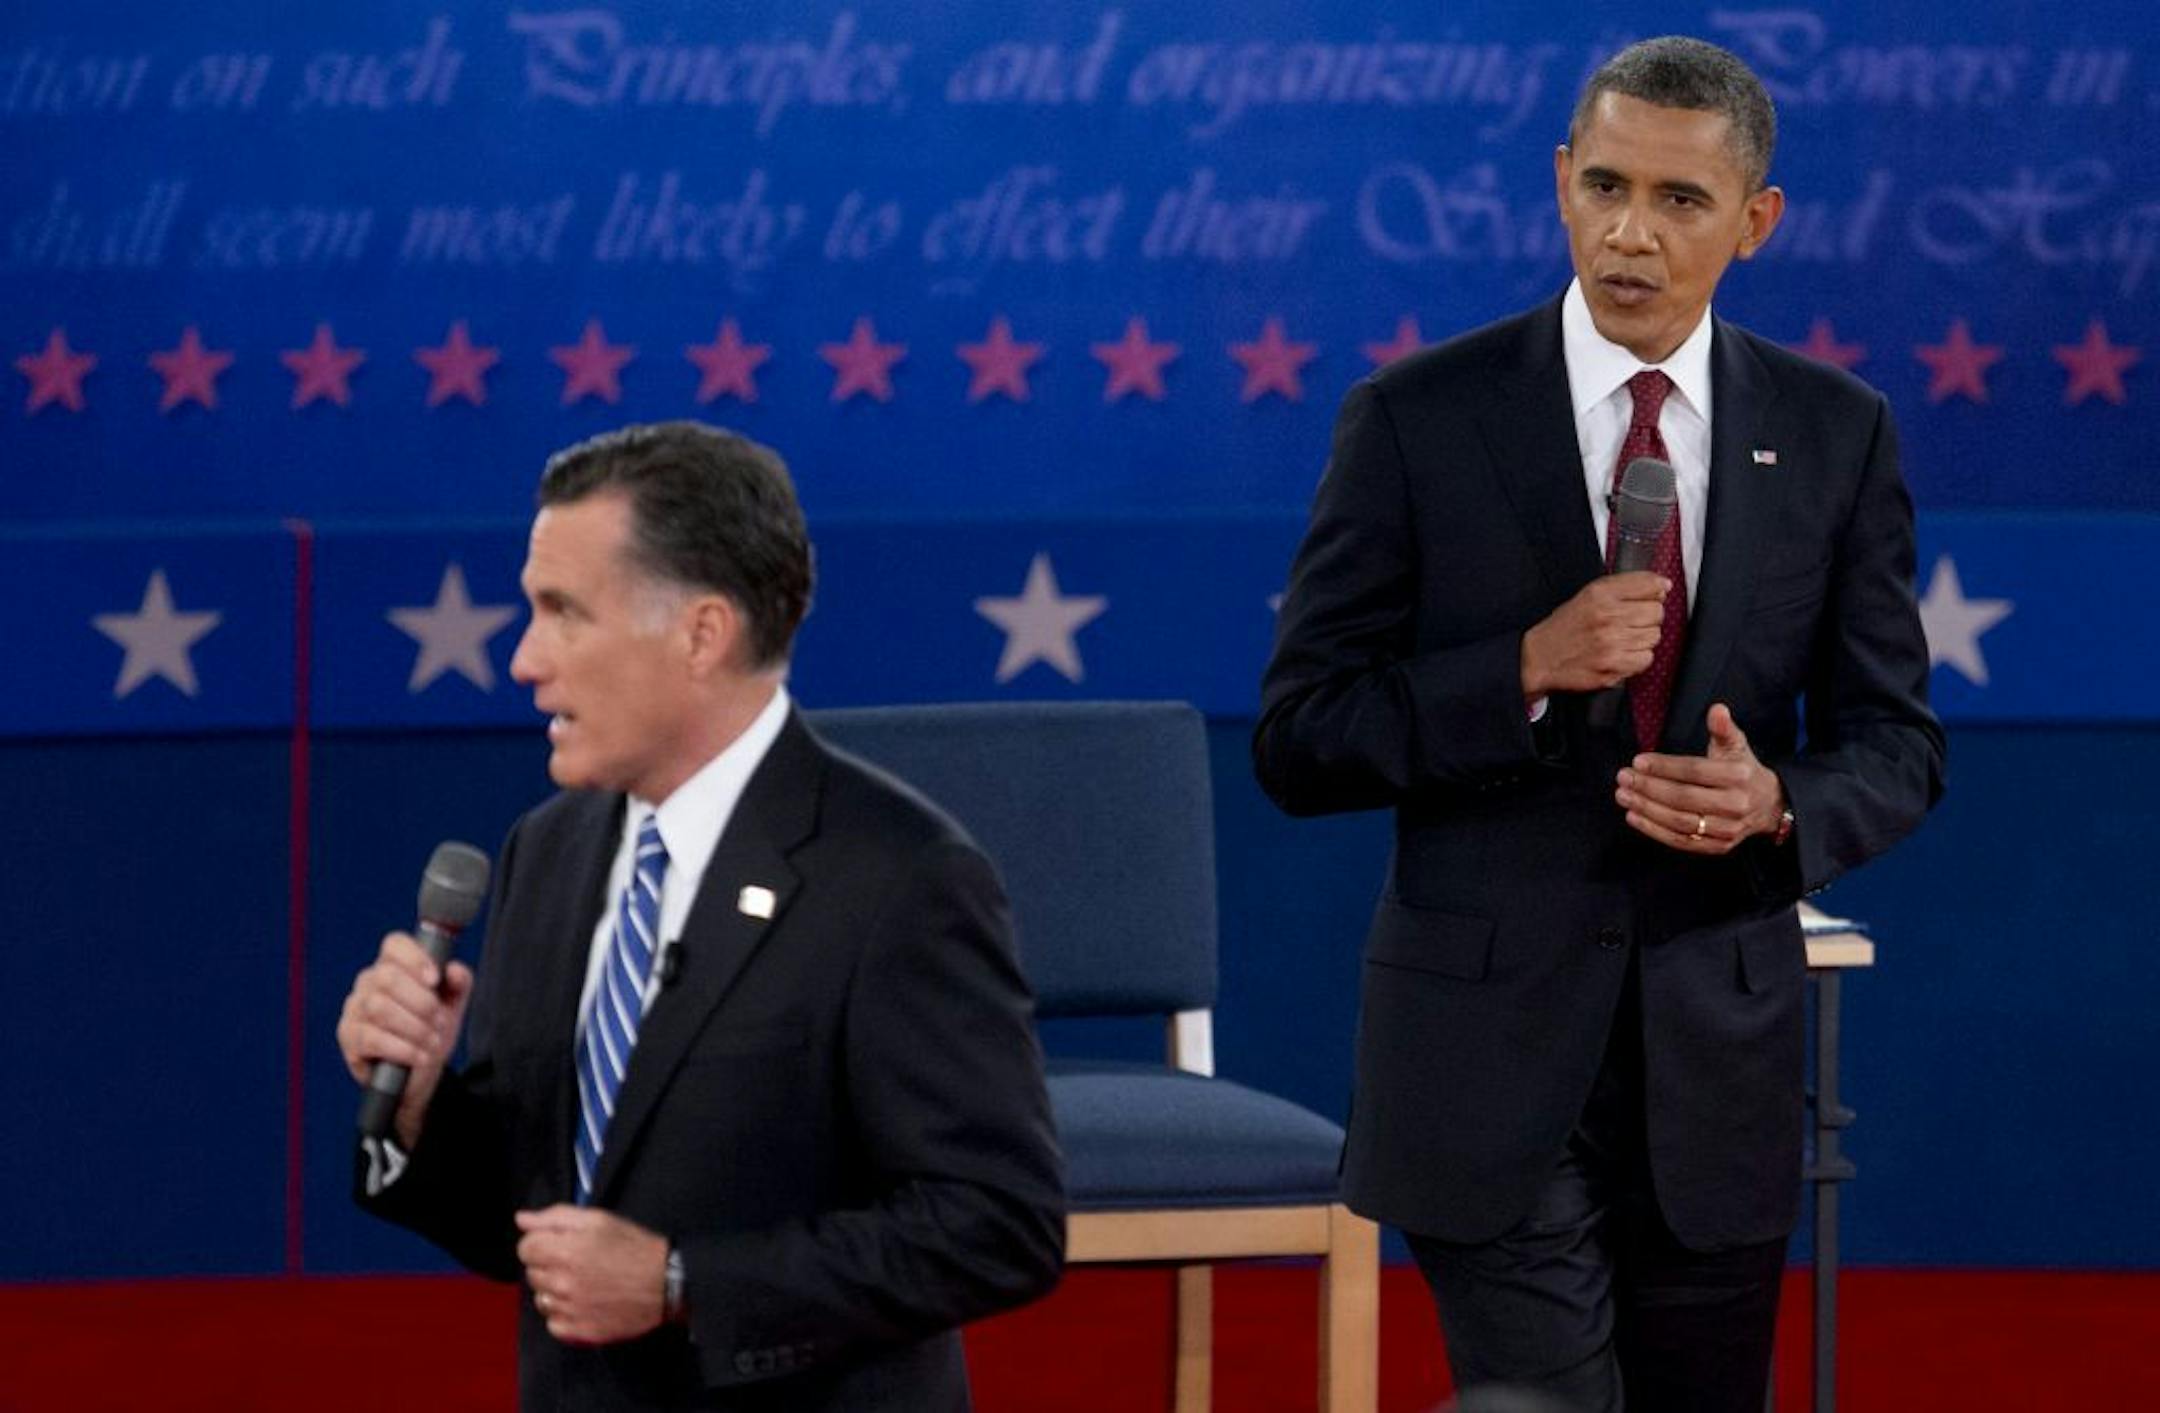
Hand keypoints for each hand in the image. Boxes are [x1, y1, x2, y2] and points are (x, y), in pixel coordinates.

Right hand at [335, 931, 473, 1148]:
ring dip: (414, 1027)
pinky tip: (420, 1056)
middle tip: (439, 1020)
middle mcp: (369, 982)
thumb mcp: (452, 1004)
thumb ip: (458, 983)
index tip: (435, 979)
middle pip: (387, 977)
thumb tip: (455, 970)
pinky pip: (372, 1038)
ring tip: (433, 1042)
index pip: (394, 944)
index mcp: (393, 965)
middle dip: (421, 1002)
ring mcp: (354, 1009)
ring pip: (379, 1008)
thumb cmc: (432, 1029)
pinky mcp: (348, 1037)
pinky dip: (403, 1049)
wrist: (419, 1073)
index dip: (415, 958)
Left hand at [516, 1205, 668, 1344]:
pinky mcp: (579, 1331)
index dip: (541, 1242)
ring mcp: (570, 1310)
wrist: (666, 1282)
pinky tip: (583, 1303)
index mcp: (565, 1251)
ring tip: (581, 1283)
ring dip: (554, 1290)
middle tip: (576, 1260)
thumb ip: (555, 1217)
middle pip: (532, 1273)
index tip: (560, 1243)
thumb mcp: (599, 1219)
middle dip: (549, 1264)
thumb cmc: (633, 1246)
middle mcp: (562, 1283)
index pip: (525, 1248)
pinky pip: (553, 1324)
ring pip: (541, 1299)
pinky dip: (563, 1314)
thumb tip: (521, 1219)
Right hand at [1520, 572, 1670, 697]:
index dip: (1654, 592)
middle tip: (1629, 622)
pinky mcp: (1612, 667)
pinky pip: (1646, 659)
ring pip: (1654, 636)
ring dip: (1642, 638)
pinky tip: (1621, 653)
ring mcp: (1610, 643)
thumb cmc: (1565, 627)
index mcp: (1600, 594)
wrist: (1540, 658)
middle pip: (1656, 612)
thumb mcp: (1589, 595)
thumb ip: (1626, 586)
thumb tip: (1664, 586)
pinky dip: (1638, 658)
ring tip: (1622, 639)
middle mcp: (1606, 616)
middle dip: (1647, 617)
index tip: (1653, 596)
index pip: (1649, 585)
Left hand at [1614, 703, 1785, 853]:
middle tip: (1623, 778)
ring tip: (1624, 796)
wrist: (1769, 806)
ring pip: (1681, 822)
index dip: (1664, 767)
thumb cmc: (1743, 770)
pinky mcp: (1719, 847)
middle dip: (1649, 788)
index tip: (1637, 761)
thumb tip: (1716, 709)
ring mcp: (1727, 829)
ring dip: (1647, 810)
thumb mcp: (1737, 745)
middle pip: (1684, 798)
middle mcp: (1735, 804)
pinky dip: (1655, 831)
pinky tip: (1634, 817)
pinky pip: (1682, 842)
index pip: (1695, 771)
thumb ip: (1723, 728)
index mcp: (1739, 776)